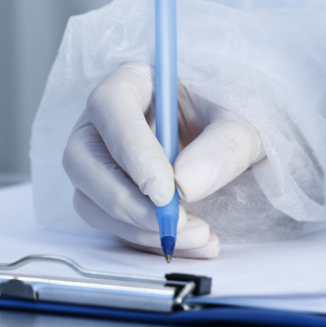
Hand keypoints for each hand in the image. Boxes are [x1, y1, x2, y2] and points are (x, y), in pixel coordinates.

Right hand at [63, 62, 265, 258]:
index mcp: (133, 83)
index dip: (130, 149)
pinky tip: (193, 243)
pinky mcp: (110, 198)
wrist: (240, 147)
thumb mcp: (244, 125)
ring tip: (198, 235)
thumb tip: (184, 186)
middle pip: (81, 159)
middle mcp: (105, 123)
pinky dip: (149, 242)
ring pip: (89, 200)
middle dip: (123, 200)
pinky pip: (112, 227)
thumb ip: (222, 148)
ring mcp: (101, 162)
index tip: (163, 190)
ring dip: (138, 228)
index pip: (109, 106)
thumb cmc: (235, 119)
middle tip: (171, 223)